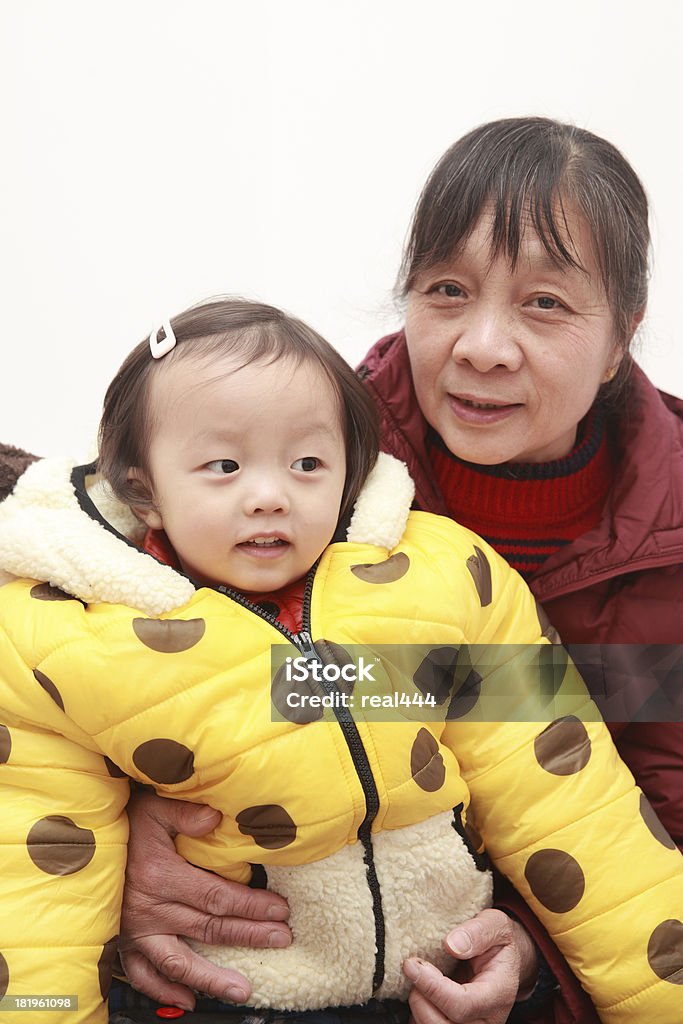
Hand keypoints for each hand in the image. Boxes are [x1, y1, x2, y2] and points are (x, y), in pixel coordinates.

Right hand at [119, 789, 291, 1009]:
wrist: (81, 842)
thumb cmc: (124, 823)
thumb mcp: (154, 809)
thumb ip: (185, 814)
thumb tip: (216, 818)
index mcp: (161, 876)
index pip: (216, 897)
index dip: (250, 906)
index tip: (279, 910)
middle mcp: (150, 909)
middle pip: (208, 929)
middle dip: (249, 935)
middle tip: (281, 939)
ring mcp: (136, 930)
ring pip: (179, 962)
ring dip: (213, 978)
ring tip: (242, 989)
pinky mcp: (122, 942)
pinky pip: (143, 975)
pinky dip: (164, 992)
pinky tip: (188, 1001)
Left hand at [403, 909, 537, 1023]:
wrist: (502, 960)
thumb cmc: (498, 942)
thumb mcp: (495, 924)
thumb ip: (477, 932)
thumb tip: (452, 945)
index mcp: (499, 994)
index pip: (462, 1004)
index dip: (432, 987)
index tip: (412, 965)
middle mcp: (487, 1018)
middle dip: (420, 997)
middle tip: (413, 968)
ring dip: (418, 1005)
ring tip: (419, 977)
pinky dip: (419, 1012)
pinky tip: (421, 990)